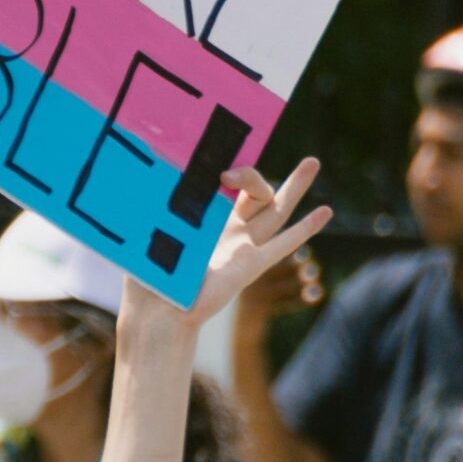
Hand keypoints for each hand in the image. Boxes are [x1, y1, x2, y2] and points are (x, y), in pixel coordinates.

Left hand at [123, 159, 331, 333]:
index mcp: (201, 219)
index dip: (221, 163)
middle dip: (256, 171)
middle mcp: (225, 228)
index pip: (220, 182)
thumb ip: (150, 205)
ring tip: (312, 162)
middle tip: (253, 149)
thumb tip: (137, 172)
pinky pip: (284, 242)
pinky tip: (325, 213)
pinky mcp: (251, 263)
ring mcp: (242, 244)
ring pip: (274, 208)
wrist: (158, 313)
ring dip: (294, 185)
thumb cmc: (145, 276)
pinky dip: (306, 227)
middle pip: (251, 191)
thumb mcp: (146, 230)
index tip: (208, 159)